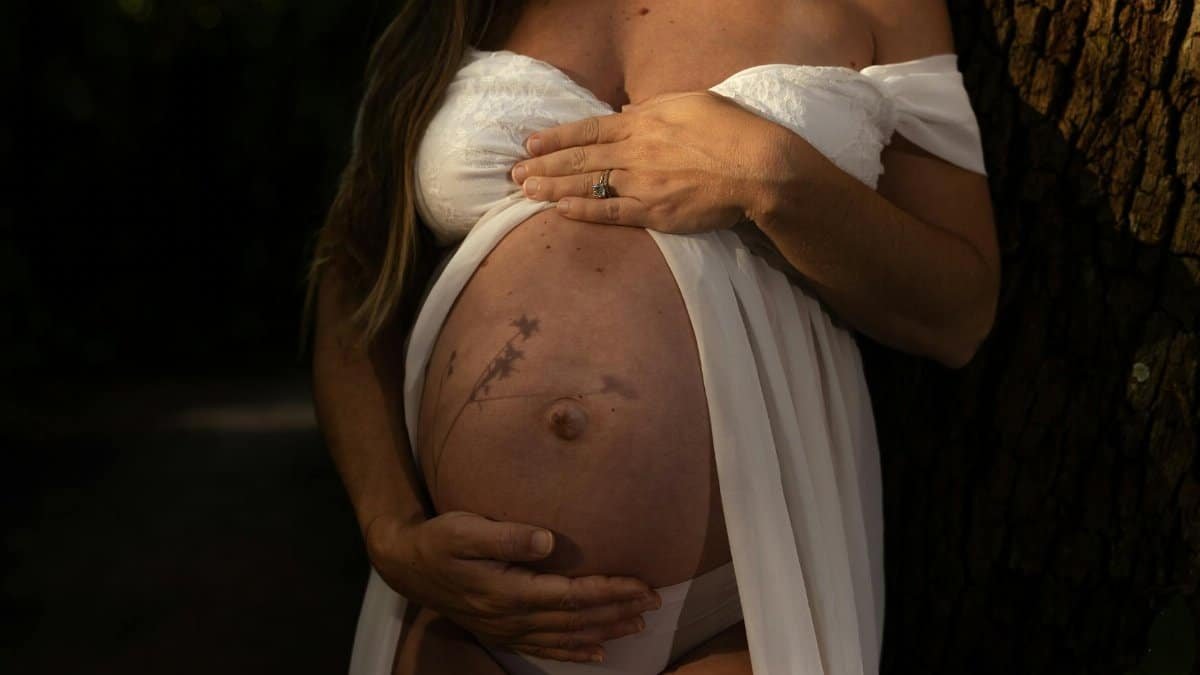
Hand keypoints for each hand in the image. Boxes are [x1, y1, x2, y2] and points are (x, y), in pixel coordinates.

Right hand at [366, 511, 661, 662]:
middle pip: (576, 619)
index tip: (641, 584)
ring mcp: (506, 629)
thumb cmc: (438, 539)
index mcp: (509, 591)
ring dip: (604, 631)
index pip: (571, 595)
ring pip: (565, 637)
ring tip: (638, 624)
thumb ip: (506, 535)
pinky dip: (573, 653)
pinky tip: (596, 654)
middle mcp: (511, 617)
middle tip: (654, 602)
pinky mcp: (501, 631)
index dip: (609, 591)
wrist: (406, 564)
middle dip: (617, 611)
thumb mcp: (465, 529)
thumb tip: (548, 540)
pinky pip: (544, 648)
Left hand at [510, 91, 787, 232]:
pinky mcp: (654, 211)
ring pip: (587, 184)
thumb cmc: (732, 131)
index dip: (556, 137)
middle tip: (513, 173)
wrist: (758, 167)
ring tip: (524, 191)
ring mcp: (642, 182)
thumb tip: (626, 110)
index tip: (530, 143)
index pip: (589, 129)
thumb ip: (654, 106)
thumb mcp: (692, 102)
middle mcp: (636, 151)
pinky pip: (610, 212)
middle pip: (580, 158)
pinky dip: (582, 210)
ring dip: (552, 188)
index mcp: (644, 122)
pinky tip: (559, 211)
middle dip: (543, 165)